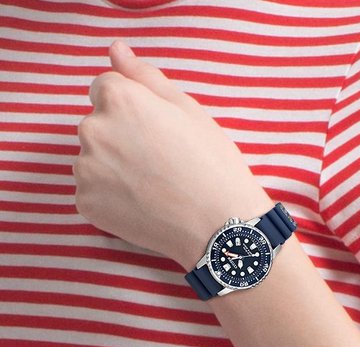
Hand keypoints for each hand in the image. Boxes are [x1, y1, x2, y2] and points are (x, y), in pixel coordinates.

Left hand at [74, 40, 271, 269]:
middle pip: (98, 126)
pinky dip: (111, 199)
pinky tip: (141, 205)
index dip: (134, 110)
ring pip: (93, 160)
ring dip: (113, 169)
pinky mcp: (86, 203)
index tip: (157, 133)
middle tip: (159, 163)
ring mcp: (86, 169)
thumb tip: (116, 51)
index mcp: (118, 99)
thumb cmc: (210, 164)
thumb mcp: (187, 109)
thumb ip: (145, 77)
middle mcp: (93, 129)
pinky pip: (92, 193)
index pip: (106, 90)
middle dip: (120, 138)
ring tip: (151, 186)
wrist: (216, 225)